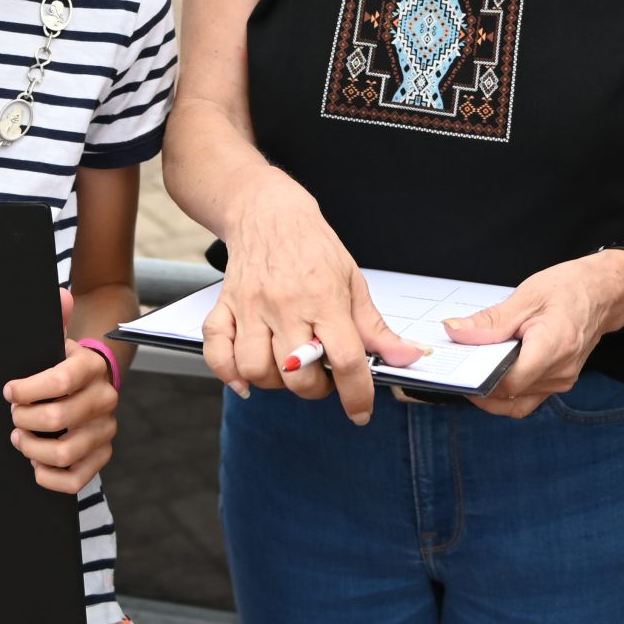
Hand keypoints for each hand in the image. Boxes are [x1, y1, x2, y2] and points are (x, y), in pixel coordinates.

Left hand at [6, 290, 120, 492]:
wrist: (90, 383)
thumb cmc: (63, 363)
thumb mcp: (55, 339)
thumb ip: (56, 317)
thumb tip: (61, 296)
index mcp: (91, 367)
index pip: (59, 381)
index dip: (27, 390)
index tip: (9, 391)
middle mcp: (104, 399)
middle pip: (57, 419)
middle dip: (24, 419)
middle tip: (14, 416)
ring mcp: (105, 430)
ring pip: (64, 452)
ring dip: (32, 448)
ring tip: (20, 438)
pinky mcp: (102, 456)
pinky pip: (76, 479)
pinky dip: (49, 476)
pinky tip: (36, 462)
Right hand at [204, 170, 424, 422]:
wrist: (268, 212)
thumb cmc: (314, 247)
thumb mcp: (353, 282)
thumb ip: (375, 328)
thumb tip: (407, 358)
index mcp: (324, 298)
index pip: (345, 358)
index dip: (356, 394)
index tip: (360, 411)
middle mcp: (285, 304)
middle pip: (297, 373)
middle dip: (314, 389)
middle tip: (321, 376)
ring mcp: (251, 307)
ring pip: (255, 369)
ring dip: (275, 382)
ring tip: (288, 367)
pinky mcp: (225, 306)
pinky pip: (217, 351)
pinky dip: (228, 372)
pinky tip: (246, 378)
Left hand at [440, 250, 623, 418]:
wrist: (603, 293)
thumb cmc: (568, 289)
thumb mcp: (525, 297)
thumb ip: (489, 322)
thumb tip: (454, 332)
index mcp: (553, 347)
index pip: (508, 382)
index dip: (479, 379)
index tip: (458, 367)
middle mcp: (560, 372)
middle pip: (509, 394)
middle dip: (480, 385)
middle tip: (458, 367)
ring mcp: (562, 381)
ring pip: (516, 401)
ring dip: (492, 390)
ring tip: (474, 367)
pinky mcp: (560, 382)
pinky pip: (527, 398)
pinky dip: (507, 391)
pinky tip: (494, 372)